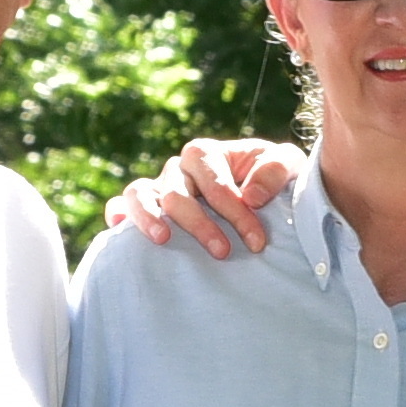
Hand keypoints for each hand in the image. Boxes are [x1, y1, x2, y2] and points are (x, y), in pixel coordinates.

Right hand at [105, 137, 304, 255]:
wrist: (263, 197)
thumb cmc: (271, 181)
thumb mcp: (287, 166)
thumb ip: (275, 170)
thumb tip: (252, 197)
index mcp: (206, 154)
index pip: (214, 182)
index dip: (234, 211)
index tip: (256, 241)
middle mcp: (178, 169)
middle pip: (178, 192)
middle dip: (201, 223)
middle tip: (223, 252)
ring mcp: (159, 188)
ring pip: (141, 193)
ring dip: (150, 217)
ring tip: (163, 240)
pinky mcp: (146, 208)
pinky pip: (121, 205)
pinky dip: (119, 214)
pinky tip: (120, 230)